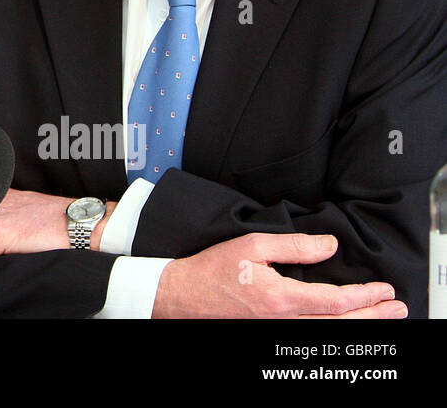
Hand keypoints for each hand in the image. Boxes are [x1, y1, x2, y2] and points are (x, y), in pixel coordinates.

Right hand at [153, 232, 406, 317]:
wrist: (182, 295)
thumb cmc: (212, 268)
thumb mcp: (252, 244)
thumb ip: (293, 245)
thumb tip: (328, 246)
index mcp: (281, 298)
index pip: (336, 301)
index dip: (365, 296)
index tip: (383, 288)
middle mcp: (283, 320)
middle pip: (340, 324)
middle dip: (373, 316)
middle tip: (396, 308)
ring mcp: (277, 330)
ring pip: (329, 333)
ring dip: (359, 326)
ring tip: (380, 318)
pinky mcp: (270, 331)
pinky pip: (312, 334)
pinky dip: (335, 329)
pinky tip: (343, 323)